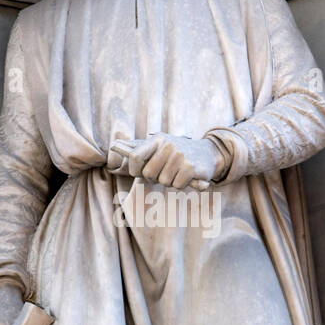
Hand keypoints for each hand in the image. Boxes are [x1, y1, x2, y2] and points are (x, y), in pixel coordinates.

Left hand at [107, 134, 221, 188]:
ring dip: (171, 181)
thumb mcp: (161, 146)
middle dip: (156, 178)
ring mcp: (180, 155)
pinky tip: (188, 176)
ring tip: (178, 172)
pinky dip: (181, 185)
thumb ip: (142, 149)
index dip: (134, 169)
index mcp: (157, 139)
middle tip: (165, 173)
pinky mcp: (191, 167)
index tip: (140, 173)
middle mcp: (168, 145)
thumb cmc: (179, 153)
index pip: (134, 157)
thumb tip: (115, 146)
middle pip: (148, 174)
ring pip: (164, 181)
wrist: (209, 153)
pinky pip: (177, 185)